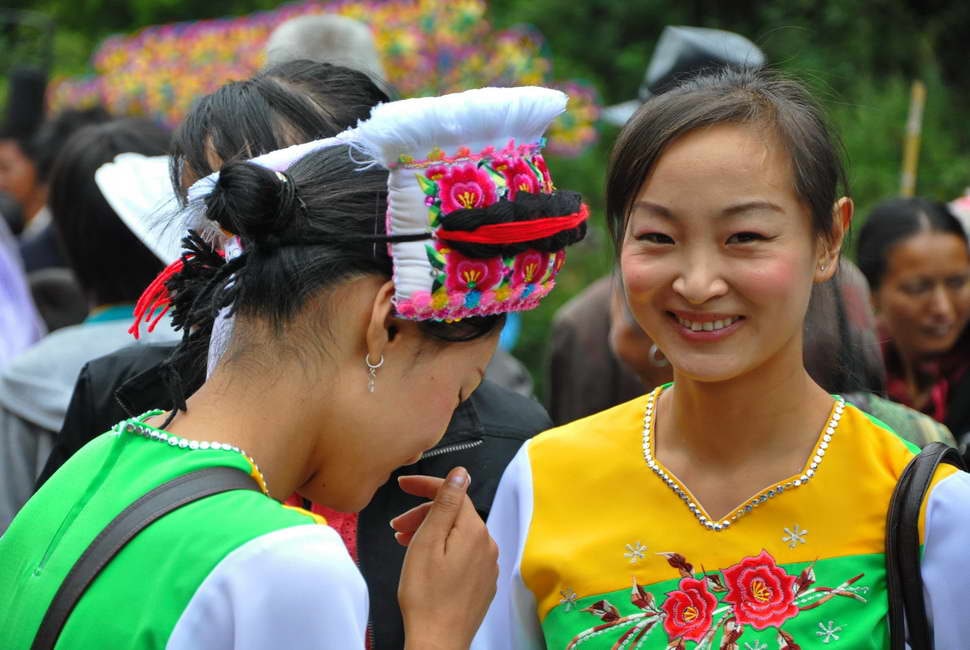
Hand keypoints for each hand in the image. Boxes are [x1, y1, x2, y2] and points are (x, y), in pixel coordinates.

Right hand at [396, 467, 497, 649]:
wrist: (438, 641)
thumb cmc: (426, 597)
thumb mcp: (428, 541)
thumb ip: (445, 503)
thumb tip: (460, 474)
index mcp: (474, 531)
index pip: (453, 492)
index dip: (426, 485)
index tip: (404, 485)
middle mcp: (487, 545)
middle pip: (454, 515)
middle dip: (423, 514)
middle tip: (397, 527)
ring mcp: (487, 566)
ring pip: (457, 535)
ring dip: (431, 533)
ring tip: (405, 544)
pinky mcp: (481, 582)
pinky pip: (462, 554)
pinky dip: (442, 551)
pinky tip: (424, 562)